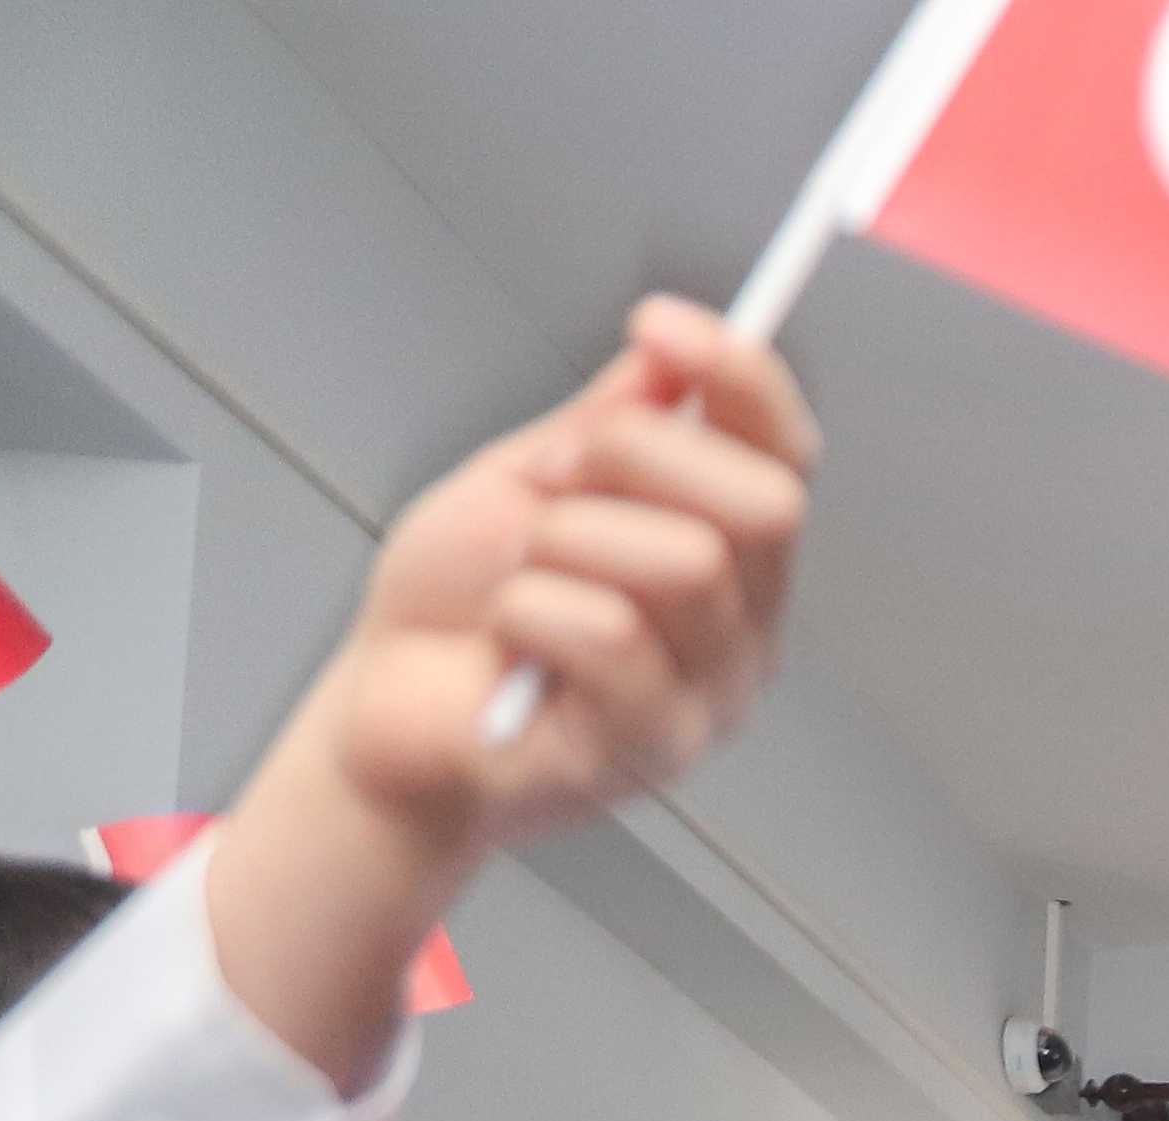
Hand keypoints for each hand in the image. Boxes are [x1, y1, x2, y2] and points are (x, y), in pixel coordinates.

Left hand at [204, 303, 814, 1080]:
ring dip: (568, 543)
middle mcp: (742, 626)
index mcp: (728, 555)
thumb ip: (607, 424)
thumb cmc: (453, 611)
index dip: (741, 378)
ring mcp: (709, 694)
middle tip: (557, 483)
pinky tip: (509, 637)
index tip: (660, 322)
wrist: (384, 716)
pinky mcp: (655, 749)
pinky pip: (612, 634)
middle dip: (640, 460)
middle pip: (764, 506)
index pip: (784, 453)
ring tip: (520, 579)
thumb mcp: (526, 483)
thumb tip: (671, 354)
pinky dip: (532, 611)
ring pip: (686, 565)